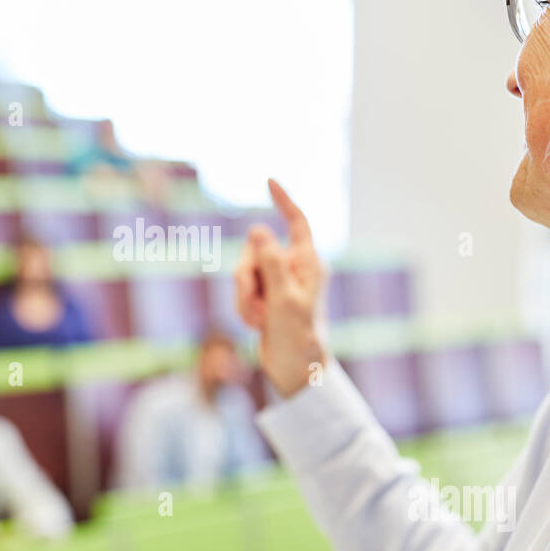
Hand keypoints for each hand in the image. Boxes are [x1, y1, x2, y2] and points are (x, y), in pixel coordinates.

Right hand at [233, 179, 327, 398]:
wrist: (295, 369)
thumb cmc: (298, 335)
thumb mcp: (283, 298)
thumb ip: (270, 263)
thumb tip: (259, 228)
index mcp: (308, 263)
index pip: (297, 222)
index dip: (284, 200)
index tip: (269, 181)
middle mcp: (293, 268)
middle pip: (255, 250)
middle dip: (246, 276)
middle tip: (256, 302)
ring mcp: (278, 283)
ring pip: (243, 271)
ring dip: (244, 297)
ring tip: (258, 318)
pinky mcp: (265, 297)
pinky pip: (241, 290)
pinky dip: (243, 307)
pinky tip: (256, 324)